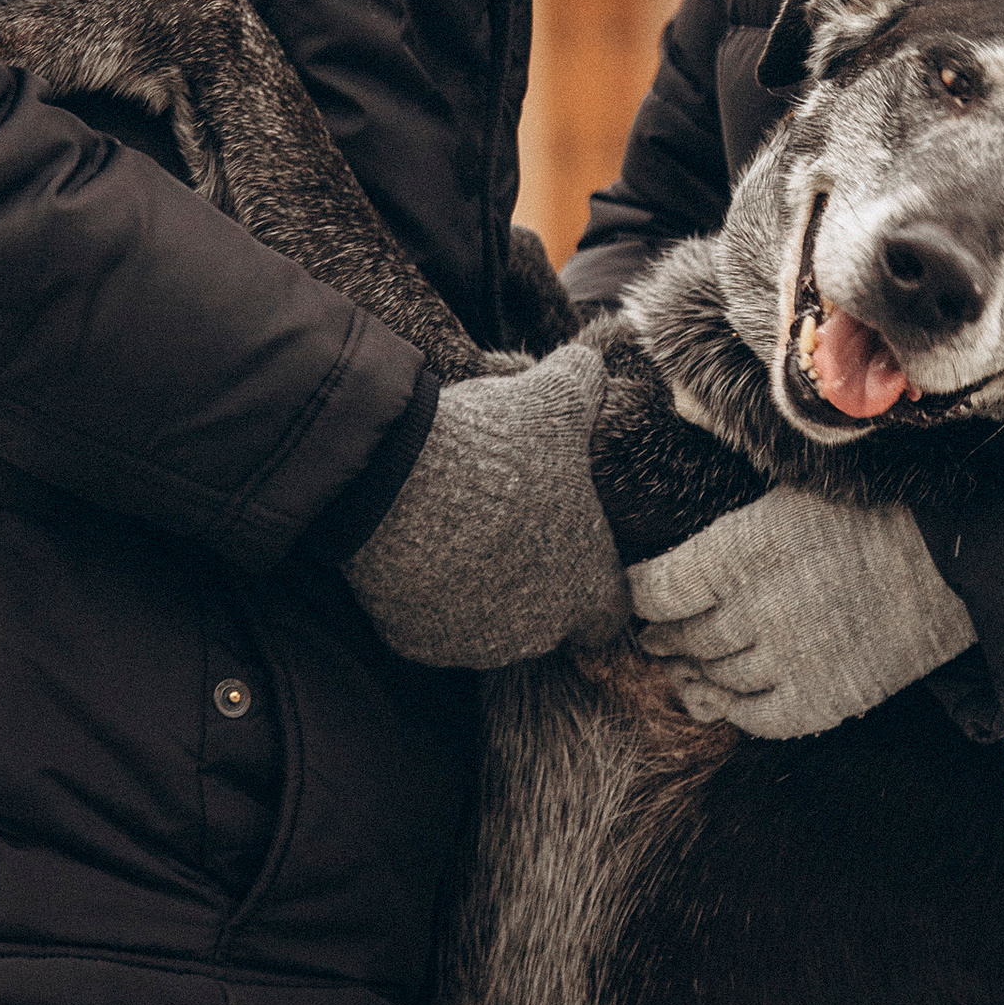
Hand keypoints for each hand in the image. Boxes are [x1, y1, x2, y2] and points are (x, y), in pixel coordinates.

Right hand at [343, 346, 629, 668]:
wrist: (396, 479)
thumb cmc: (494, 447)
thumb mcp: (554, 399)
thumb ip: (584, 383)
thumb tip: (591, 362)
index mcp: (586, 586)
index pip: (607, 608)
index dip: (591, 576)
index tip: (567, 544)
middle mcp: (537, 631)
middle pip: (545, 618)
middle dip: (530, 580)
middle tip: (503, 525)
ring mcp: (473, 643)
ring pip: (485, 624)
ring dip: (478, 588)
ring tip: (455, 529)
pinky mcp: (417, 642)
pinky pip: (429, 623)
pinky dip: (424, 595)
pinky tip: (416, 547)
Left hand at [627, 489, 976, 738]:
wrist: (955, 555)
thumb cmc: (869, 515)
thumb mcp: (786, 500)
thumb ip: (728, 535)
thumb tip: (672, 565)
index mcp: (741, 550)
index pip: (655, 590)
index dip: (639, 598)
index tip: (640, 598)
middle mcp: (757, 608)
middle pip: (681, 636)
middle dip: (663, 636)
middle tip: (658, 634)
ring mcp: (790, 659)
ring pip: (714, 676)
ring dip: (696, 670)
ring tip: (693, 660)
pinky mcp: (822, 698)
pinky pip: (756, 716)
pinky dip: (736, 706)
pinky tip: (733, 691)